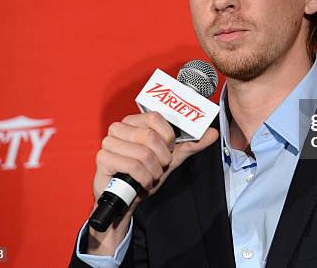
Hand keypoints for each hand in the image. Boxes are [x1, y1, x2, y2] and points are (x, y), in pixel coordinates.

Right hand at [89, 112, 217, 244]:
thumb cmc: (145, 173)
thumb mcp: (171, 158)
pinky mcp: (103, 158)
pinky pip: (133, 166)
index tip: (168, 150)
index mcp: (134, 121)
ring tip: (150, 176)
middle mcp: (119, 127)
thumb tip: (213, 133)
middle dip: (162, 158)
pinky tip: (141, 182)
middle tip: (159, 167)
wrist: (127, 198)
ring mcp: (109, 142)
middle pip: (151, 136)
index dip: (168, 137)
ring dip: (153, 171)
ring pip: (144, 153)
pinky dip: (144, 178)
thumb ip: (191, 144)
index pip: (156, 117)